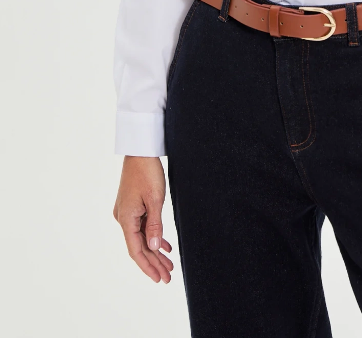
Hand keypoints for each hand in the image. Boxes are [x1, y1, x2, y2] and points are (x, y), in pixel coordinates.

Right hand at [113, 155, 173, 282]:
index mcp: (126, 219)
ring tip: (169, 265)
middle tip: (168, 277)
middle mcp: (123, 218)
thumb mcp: (155, 200)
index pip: (136, 251)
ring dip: (155, 251)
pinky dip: (154, 237)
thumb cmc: (147, 172)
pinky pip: (143, 227)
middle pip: (139, 247)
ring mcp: (127, 212)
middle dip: (154, 263)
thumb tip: (153, 248)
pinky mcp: (133, 206)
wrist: (140, 151)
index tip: (159, 279)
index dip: (147, 267)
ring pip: (142, 238)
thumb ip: (155, 225)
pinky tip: (164, 246)